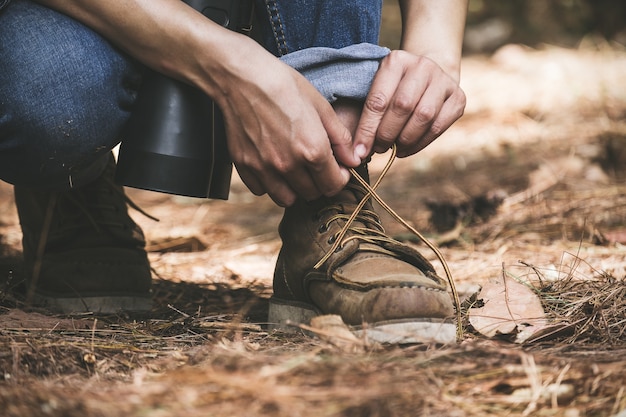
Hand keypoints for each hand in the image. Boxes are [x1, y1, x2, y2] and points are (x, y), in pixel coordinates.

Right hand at [217, 50, 360, 206]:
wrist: (241, 77)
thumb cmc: (283, 85)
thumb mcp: (320, 106)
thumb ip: (340, 138)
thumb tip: (352, 160)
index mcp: (312, 150)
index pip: (334, 185)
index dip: (340, 178)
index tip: (338, 169)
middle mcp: (288, 165)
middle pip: (312, 194)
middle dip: (319, 183)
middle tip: (316, 166)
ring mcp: (264, 168)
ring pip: (286, 199)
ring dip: (295, 189)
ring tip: (295, 170)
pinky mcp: (244, 167)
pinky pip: (261, 191)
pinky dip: (269, 184)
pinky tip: (272, 166)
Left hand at [352, 50, 465, 158]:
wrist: (430, 75)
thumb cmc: (395, 88)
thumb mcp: (380, 88)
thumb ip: (370, 113)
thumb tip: (359, 151)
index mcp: (396, 60)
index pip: (378, 100)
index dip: (367, 129)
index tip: (359, 151)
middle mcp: (422, 66)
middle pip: (402, 107)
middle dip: (386, 134)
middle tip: (378, 149)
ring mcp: (443, 80)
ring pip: (423, 117)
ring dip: (404, 140)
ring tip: (393, 150)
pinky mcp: (458, 98)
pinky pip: (438, 127)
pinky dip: (420, 143)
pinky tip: (407, 149)